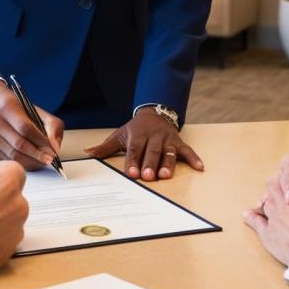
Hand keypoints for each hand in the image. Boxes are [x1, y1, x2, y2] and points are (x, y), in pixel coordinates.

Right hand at [0, 80, 63, 169]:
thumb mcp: (37, 110)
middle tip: (49, 159)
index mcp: (7, 107)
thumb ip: (52, 126)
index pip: (26, 128)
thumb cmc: (17, 108)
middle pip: (19, 144)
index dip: (40, 141)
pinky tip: (30, 161)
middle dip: (37, 155)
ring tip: (42, 162)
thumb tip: (55, 147)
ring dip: (31, 162)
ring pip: (13, 155)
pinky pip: (7, 159)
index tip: (52, 150)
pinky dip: (21, 163)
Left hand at [83, 108, 202, 180]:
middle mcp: (153, 136)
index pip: (134, 149)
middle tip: (148, 177)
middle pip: (152, 151)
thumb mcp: (120, 135)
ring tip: (166, 176)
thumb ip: (105, 147)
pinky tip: (200, 167)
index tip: (132, 173)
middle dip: (150, 164)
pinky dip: (194, 158)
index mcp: (137, 134)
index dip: (133, 161)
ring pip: (168, 152)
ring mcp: (167, 138)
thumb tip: (87, 154)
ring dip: (168, 164)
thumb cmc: (135, 129)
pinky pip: (187, 150)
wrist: (154, 111)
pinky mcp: (178, 141)